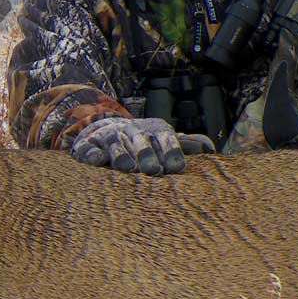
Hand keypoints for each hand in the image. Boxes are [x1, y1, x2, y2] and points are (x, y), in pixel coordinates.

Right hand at [69, 116, 215, 175]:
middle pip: (140, 141)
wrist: (104, 128)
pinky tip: (98, 160)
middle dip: (146, 154)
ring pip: (114, 144)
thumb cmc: (142, 141)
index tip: (176, 168)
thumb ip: (186, 145)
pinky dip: (92, 153)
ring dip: (121, 154)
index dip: (170, 151)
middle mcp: (130, 132)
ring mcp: (108, 137)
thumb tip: (211, 149)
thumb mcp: (163, 139)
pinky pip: (87, 148)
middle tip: (153, 170)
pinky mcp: (87, 145)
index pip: (164, 138)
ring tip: (127, 166)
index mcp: (152, 131)